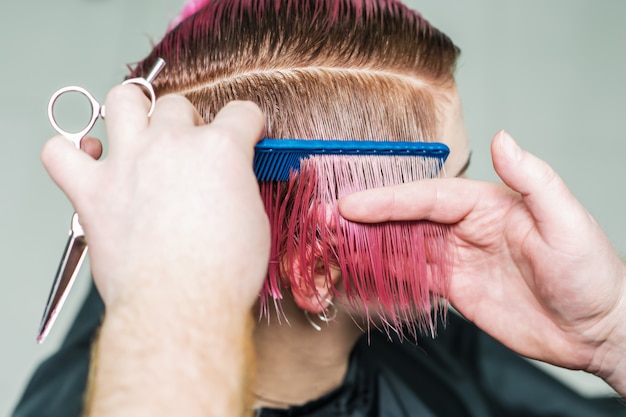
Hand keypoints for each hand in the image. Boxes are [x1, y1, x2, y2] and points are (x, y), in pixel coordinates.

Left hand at [41, 85, 269, 312]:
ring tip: (139, 130)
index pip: (240, 113)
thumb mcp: (254, 221)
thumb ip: (239, 186)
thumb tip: (231, 182)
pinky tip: (88, 161)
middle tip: (190, 151)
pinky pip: (59, 153)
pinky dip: (68, 153)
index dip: (247, 125)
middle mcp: (172, 144)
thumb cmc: (222, 273)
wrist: (183, 304)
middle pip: (178, 105)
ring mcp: (128, 162)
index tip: (244, 134)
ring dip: (132, 110)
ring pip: (122, 101)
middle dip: (188, 123)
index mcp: (220, 149)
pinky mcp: (93, 191)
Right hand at [339, 131, 625, 388]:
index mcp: (486, 204)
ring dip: (368, 244)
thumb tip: (502, 137)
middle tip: (325, 220)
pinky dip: (384, 275)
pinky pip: (412, 278)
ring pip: (403, 246)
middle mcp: (466, 227)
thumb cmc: (589, 272)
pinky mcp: (455, 290)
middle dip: (366, 218)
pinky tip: (360, 272)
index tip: (352, 204)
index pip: (428, 198)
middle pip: (406, 219)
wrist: (596, 330)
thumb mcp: (565, 221)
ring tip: (331, 244)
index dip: (388, 200)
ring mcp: (457, 259)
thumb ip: (532, 179)